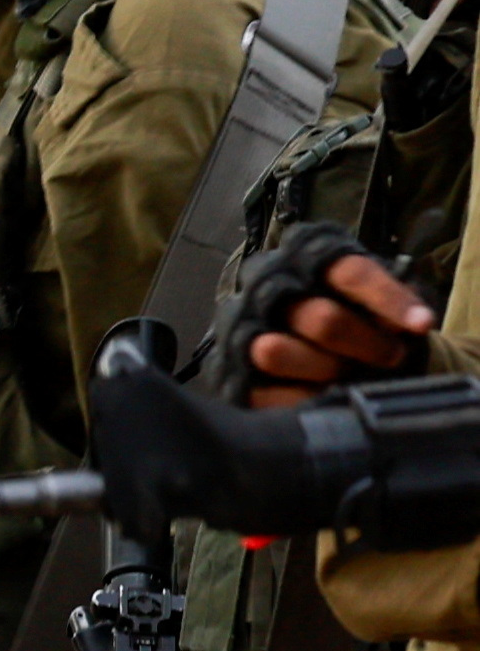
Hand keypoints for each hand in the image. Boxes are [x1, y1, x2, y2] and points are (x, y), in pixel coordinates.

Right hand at [238, 227, 437, 398]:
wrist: (315, 339)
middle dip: (364, 345)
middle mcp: (265, 280)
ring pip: (275, 352)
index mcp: (306, 253)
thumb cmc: (355, 311)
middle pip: (321, 320)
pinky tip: (323, 395)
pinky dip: (302, 397)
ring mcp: (240, 323)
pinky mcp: (228, 366)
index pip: (351, 273)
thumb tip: (412, 323)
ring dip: (325, 371)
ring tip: (347, 375)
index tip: (421, 325)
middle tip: (390, 357)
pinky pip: (264, 391)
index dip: (390, 301)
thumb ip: (391, 301)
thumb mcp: (377, 296)